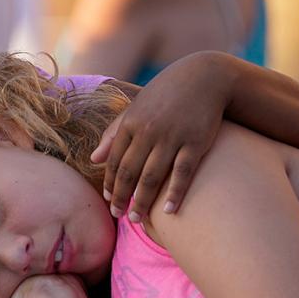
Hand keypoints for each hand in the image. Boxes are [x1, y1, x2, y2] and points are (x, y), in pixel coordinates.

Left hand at [91, 52, 234, 221]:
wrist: (205, 77)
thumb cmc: (166, 94)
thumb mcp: (136, 108)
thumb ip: (113, 133)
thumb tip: (93, 159)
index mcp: (130, 123)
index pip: (115, 160)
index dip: (110, 183)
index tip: (109, 201)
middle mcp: (148, 131)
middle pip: (129, 172)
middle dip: (122, 197)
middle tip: (119, 216)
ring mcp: (172, 137)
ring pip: (152, 176)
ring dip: (142, 201)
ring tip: (137, 220)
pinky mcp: (196, 142)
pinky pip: (182, 173)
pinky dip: (174, 193)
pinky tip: (168, 211)